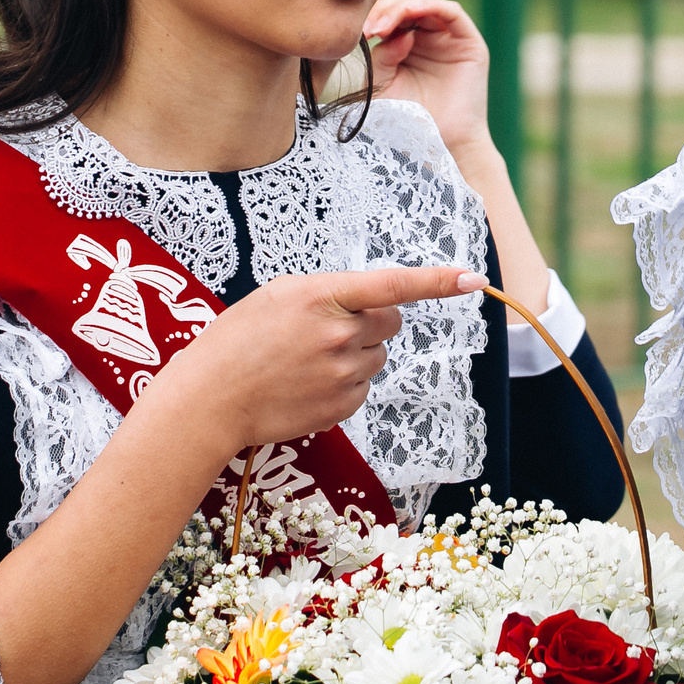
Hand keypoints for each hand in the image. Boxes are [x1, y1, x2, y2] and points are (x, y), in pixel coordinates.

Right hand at [140, 265, 482, 459]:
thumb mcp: (277, 297)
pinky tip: (307, 384)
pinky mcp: (341, 406)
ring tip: (306, 361)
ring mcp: (342, 373)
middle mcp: (339, 333)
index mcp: (321, 296)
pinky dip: (344, 384)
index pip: (392, 285)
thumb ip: (326, 294)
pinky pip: (363, 388)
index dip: (437, 281)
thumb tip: (365, 305)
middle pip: (391, 322)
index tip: (473, 278)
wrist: (210, 399)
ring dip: (355, 355)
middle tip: (331, 330)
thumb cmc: (236, 341)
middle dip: (373, 323)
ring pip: (377, 356)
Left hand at [363, 0, 491, 155]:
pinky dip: (431, 6)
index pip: (388, 15)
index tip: (361, 33)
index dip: (373, 16)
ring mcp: (448, 37)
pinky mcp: (469, 42)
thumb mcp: (384, 84)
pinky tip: (411, 14)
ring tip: (384, 26)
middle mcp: (426, 36)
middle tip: (371, 29)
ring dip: (402, 8)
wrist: (442, 143)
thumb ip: (381, 57)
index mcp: (404, 44)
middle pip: (404, 3)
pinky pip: (452, 12)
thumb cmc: (410, 118)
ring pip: (425, 3)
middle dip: (385, 10)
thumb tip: (393, 34)